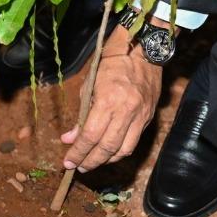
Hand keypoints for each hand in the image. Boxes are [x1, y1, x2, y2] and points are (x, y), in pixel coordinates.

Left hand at [60, 26, 161, 173]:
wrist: (143, 49)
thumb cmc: (111, 62)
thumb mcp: (89, 84)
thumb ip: (81, 114)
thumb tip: (69, 138)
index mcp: (108, 101)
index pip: (90, 136)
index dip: (78, 152)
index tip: (67, 162)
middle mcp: (126, 111)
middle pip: (107, 148)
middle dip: (91, 161)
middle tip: (78, 167)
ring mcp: (140, 115)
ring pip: (123, 150)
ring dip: (106, 160)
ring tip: (92, 162)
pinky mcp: (148, 117)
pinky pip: (133, 142)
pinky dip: (119, 151)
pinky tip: (108, 152)